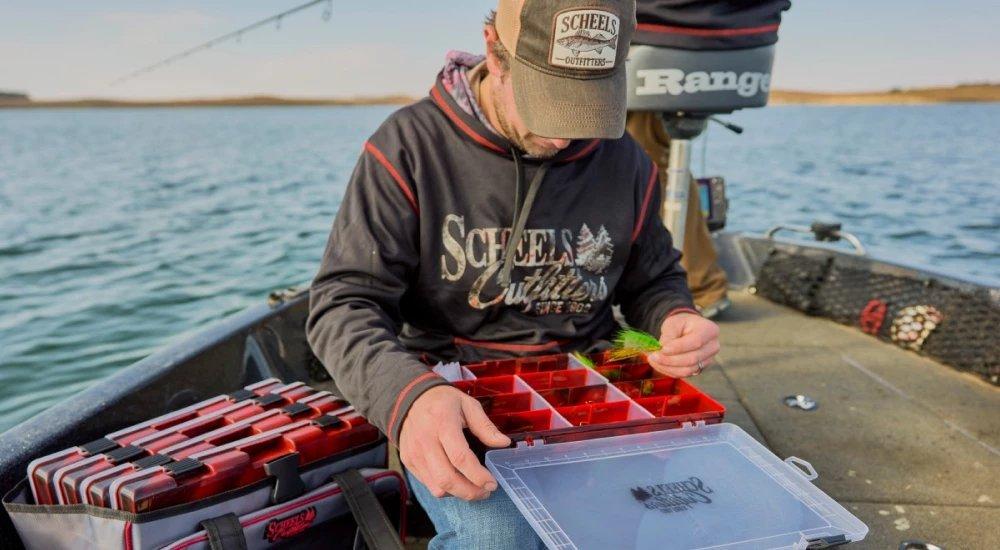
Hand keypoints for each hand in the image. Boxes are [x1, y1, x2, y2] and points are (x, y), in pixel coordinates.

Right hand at [398, 385, 510, 500]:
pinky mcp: (408, 461)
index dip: (478, 475)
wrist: (410, 398)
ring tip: (473, 488)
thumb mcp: (468, 404)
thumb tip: (504, 443)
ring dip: (459, 493)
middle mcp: (425, 441)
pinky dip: (445, 488)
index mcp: (442, 423)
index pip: (460, 457)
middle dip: (470, 492)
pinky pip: (428, 484)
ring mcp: (414, 453)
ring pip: (437, 487)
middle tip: (486, 491)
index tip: (492, 483)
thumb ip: (485, 426)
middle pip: (447, 479)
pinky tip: (457, 480)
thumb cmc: (443, 401)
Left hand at [647, 312, 720, 377]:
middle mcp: (713, 347)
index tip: (662, 349)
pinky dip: (669, 371)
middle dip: (670, 360)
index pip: (696, 342)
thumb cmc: (681, 324)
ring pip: (687, 370)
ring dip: (667, 367)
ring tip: (653, 360)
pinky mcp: (699, 369)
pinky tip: (658, 364)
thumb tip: (663, 350)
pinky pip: (684, 374)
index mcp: (710, 330)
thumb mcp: (673, 323)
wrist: (687, 330)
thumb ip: (669, 335)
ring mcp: (707, 360)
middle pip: (692, 359)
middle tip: (653, 356)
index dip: (678, 348)